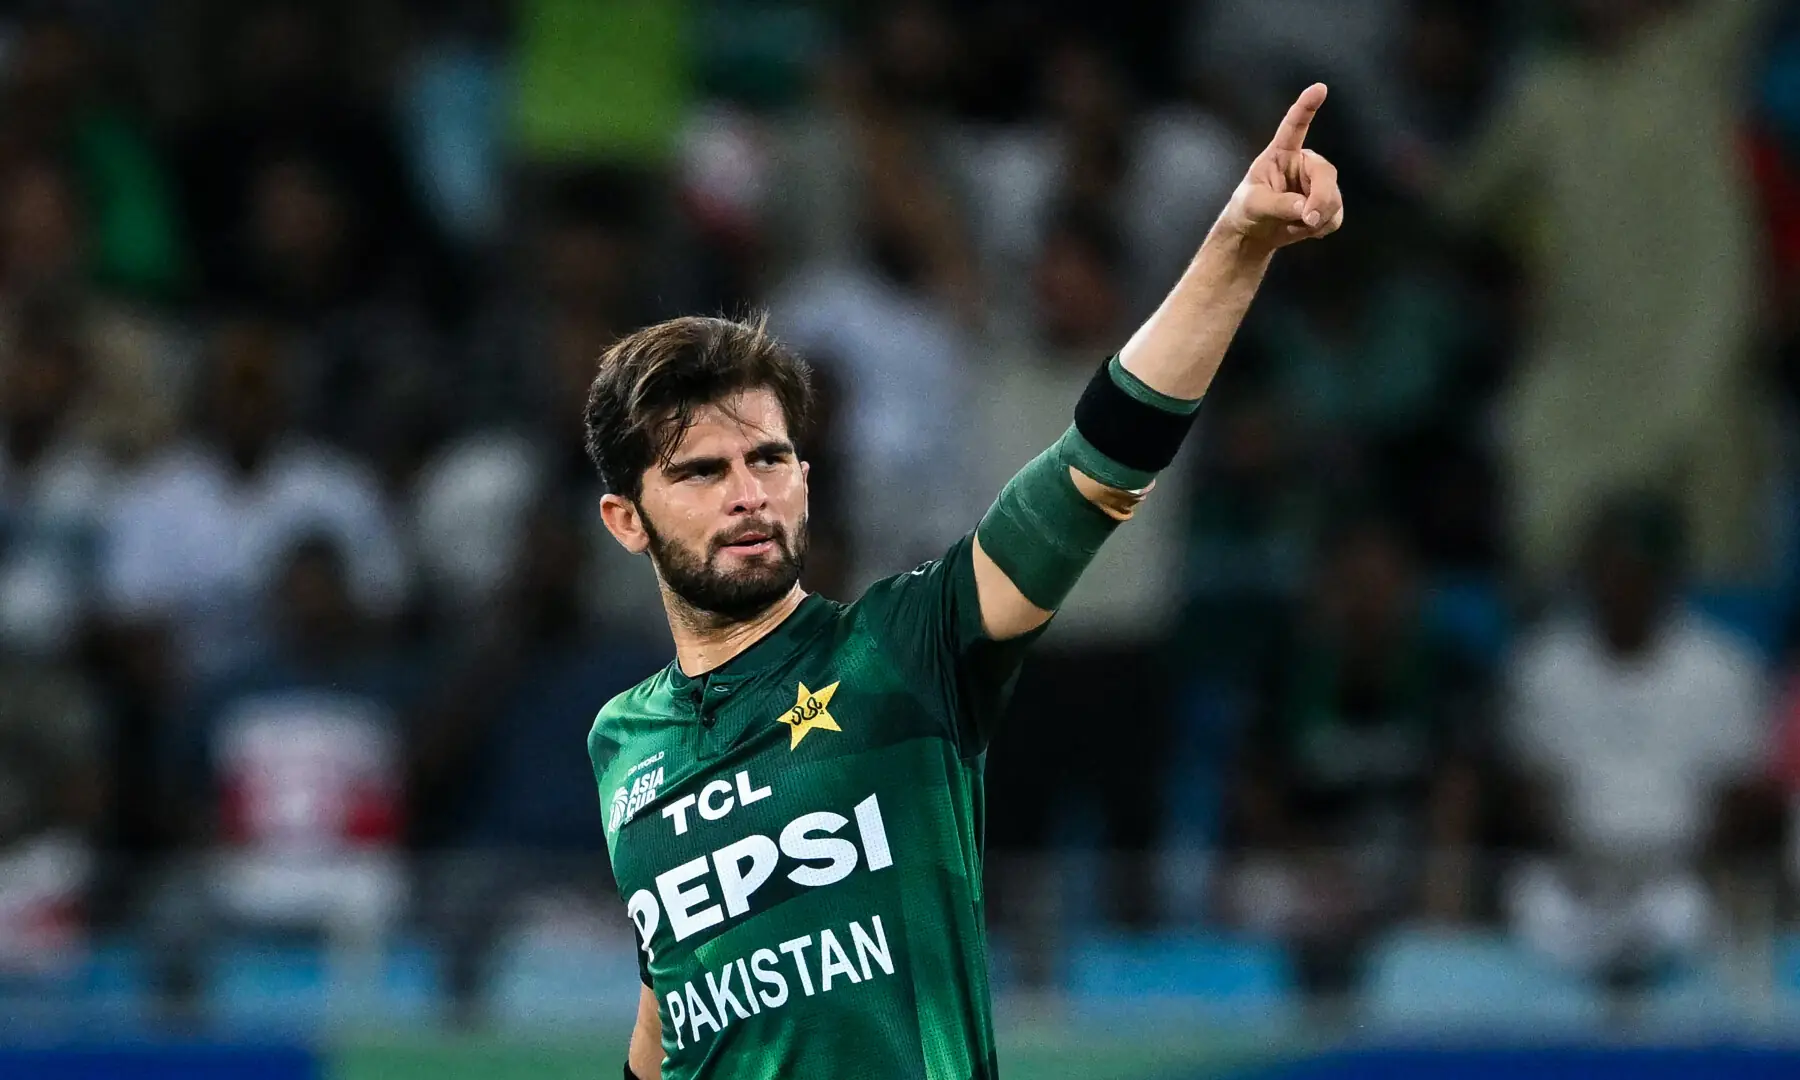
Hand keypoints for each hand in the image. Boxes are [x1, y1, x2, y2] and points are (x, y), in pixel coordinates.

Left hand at [1219, 83, 1343, 252]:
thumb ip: (1279, 205)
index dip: (1306, 107)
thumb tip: (1307, 210)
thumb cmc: (1248, 209)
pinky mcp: (1328, 203)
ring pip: (1334, 198)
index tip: (1319, 88)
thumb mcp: (1254, 205)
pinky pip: (1335, 216)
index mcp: (1282, 153)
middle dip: (1321, 199)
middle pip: (1326, 174)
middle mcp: (1304, 163)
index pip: (1294, 127)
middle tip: (1307, 220)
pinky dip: (1321, 228)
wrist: (1255, 231)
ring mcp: (1318, 183)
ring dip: (1318, 218)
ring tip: (1294, 225)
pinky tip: (1305, 229)